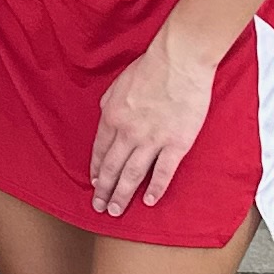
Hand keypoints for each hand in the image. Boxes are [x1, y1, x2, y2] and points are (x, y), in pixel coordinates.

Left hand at [90, 32, 215, 219]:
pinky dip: (155, 189)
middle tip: (100, 207)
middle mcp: (127, 132)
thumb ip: (110, 105)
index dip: (97, 169)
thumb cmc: (150, 68)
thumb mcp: (117, 84)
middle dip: (104, 190)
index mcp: (112, 116)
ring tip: (116, 211)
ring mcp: (152, 140)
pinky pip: (162, 172)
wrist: (178, 62)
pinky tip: (149, 201)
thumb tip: (107, 118)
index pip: (100, 150)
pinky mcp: (176, 144)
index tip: (95, 183)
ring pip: (132, 175)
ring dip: (122, 195)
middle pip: (112, 167)